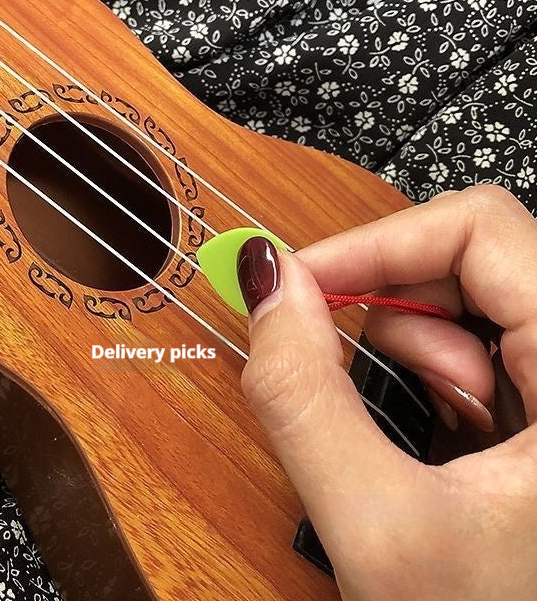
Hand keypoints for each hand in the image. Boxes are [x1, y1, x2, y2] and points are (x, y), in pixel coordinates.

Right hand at [237, 185, 536, 600]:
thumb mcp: (379, 527)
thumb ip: (304, 397)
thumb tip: (267, 284)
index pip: (479, 228)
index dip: (376, 243)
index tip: (301, 283)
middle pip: (477, 253)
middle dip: (393, 303)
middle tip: (342, 357)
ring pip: (476, 297)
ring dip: (418, 345)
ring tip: (419, 422)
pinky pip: (487, 340)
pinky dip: (441, 371)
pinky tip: (446, 431)